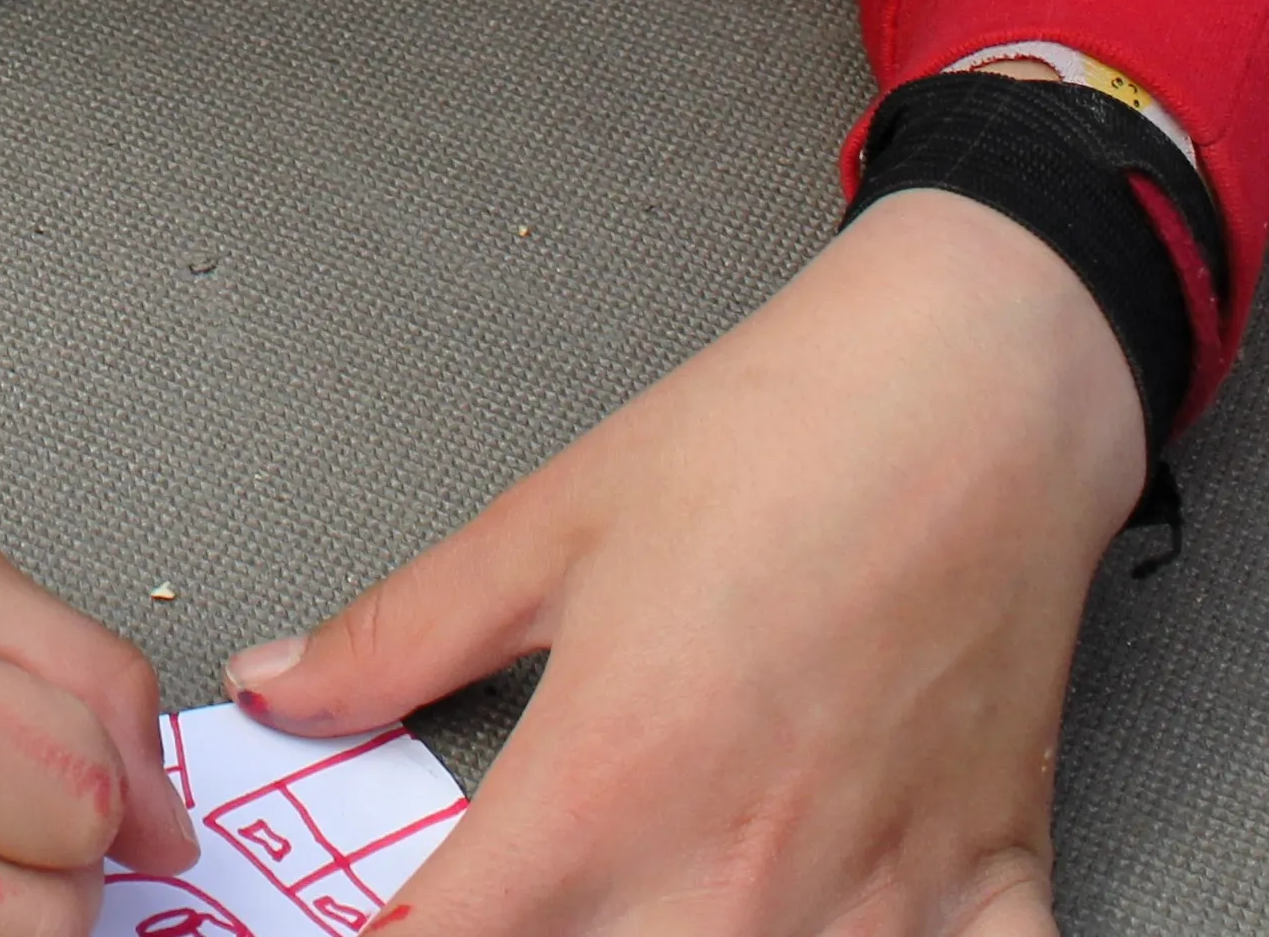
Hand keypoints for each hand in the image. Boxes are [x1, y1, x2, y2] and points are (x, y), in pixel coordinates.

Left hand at [226, 190, 1146, 936]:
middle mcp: (728, 880)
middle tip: (534, 896)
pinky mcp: (986, 900)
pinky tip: (836, 927)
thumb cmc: (778, 439)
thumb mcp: (544, 529)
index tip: (381, 928)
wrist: (972, 386)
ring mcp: (867, 909)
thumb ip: (395, 636)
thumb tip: (282, 686)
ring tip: (655, 898)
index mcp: (600, 795)